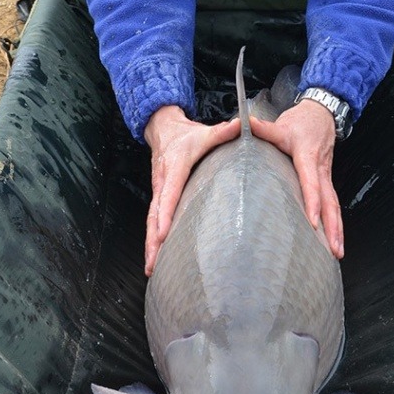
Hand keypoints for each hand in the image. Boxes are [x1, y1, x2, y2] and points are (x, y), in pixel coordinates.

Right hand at [143, 106, 239, 275]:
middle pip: (154, 215)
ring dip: (150, 245)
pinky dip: (152, 239)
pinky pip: (153, 220)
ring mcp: (157, 190)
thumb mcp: (205, 132)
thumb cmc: (186, 135)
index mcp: (173, 168)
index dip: (165, 214)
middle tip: (153, 262)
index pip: (169, 193)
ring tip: (151, 268)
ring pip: (150, 221)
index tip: (162, 233)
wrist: (163, 128)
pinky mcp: (158, 196)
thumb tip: (242, 125)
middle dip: (153, 240)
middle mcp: (162, 182)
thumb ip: (223, 131)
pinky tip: (155, 258)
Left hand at [249, 101, 343, 259]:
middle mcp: (321, 170)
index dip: (312, 202)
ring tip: (337, 251)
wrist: (322, 114)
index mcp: (308, 157)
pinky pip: (333, 203)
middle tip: (334, 249)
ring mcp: (326, 176)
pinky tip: (334, 238)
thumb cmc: (302, 123)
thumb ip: (264, 129)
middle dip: (333, 226)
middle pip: (330, 201)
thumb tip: (245, 124)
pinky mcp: (326, 180)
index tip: (312, 222)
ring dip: (337, 229)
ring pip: (335, 205)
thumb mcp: (282, 125)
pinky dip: (335, 222)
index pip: (311, 182)